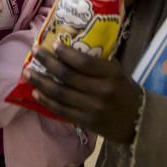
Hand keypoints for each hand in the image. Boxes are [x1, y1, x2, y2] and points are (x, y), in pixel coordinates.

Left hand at [26, 43, 143, 143]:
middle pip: (67, 76)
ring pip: (60, 93)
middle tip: (34, 51)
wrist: (138, 121)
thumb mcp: (117, 72)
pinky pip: (61, 110)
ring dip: (41, 82)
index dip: (65, 53)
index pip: (83, 62)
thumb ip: (97, 63)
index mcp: (110, 75)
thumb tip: (70, 50)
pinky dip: (46, 101)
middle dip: (47, 62)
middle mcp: (100, 91)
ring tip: (27, 72)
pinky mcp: (85, 122)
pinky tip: (36, 93)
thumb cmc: (125, 91)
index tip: (53, 43)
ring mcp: (92, 108)